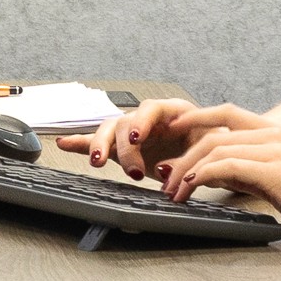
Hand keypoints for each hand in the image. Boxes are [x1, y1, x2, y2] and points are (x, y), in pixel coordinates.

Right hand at [75, 98, 261, 176]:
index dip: (141, 122)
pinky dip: (81, 143)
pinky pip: (98, 142)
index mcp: (172, 110)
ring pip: (109, 131)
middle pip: (126, 123)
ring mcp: (133, 132)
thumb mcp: (213, 146)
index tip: (136, 138)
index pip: (151, 109)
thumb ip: (192, 155)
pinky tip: (65, 143)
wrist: (215, 153)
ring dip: (100, 146)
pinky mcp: (123, 148)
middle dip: (125, 148)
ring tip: (95, 161)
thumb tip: (169, 168)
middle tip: (133, 171)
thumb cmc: (215, 145)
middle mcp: (148, 119)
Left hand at [155, 117, 280, 243]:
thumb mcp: (277, 178)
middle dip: (183, 156)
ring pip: (216, 150)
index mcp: (276, 132)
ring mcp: (277, 150)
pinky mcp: (277, 171)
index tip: (173, 127)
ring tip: (175, 191)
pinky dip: (205, 175)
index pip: (227, 113)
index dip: (196, 117)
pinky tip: (194, 186)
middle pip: (214, 135)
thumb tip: (212, 172)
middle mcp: (275, 134)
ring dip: (188, 171)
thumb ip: (247, 170)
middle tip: (166, 178)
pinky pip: (228, 166)